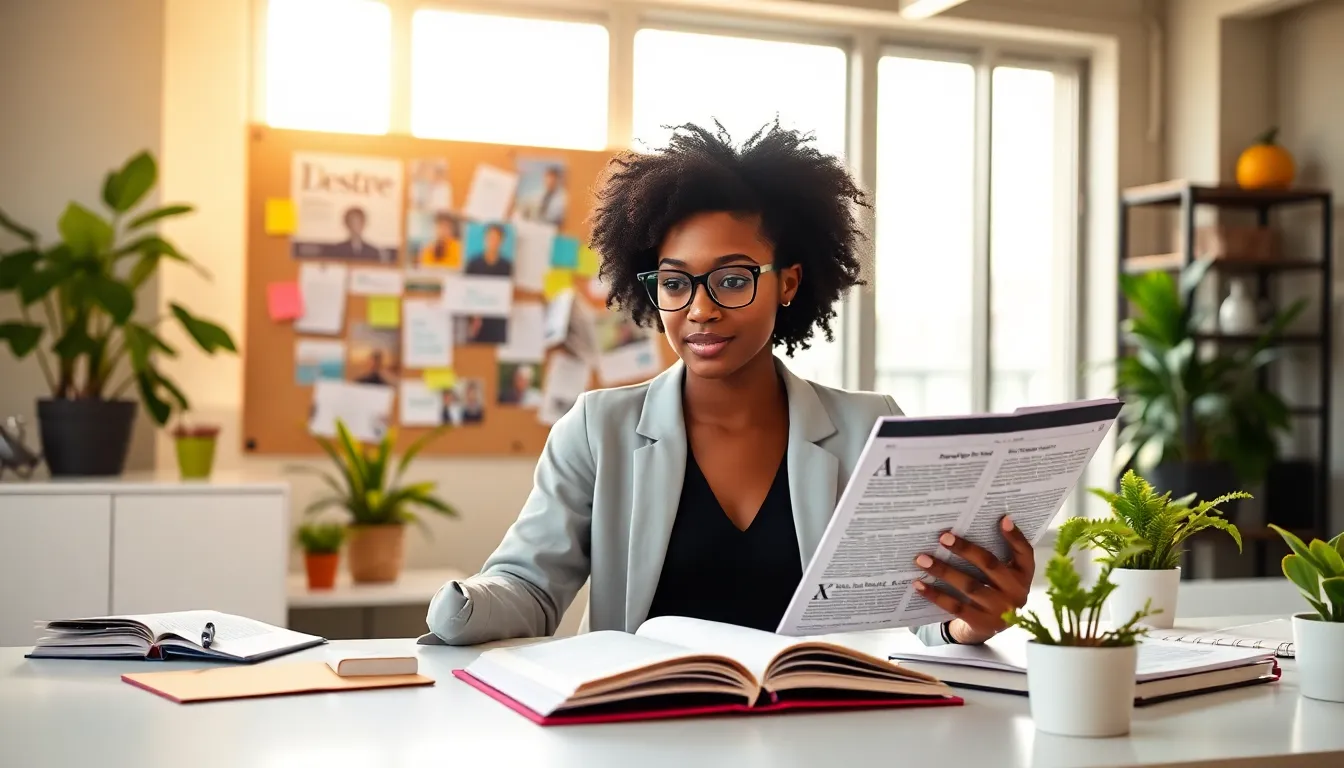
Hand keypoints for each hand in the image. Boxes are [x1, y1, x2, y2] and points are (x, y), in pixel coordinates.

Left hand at [912, 516, 1034, 644]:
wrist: (993, 628)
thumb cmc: (995, 591)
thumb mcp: (1005, 575)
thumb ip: (995, 554)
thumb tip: (971, 526)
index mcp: (1023, 575)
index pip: (1024, 553)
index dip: (1015, 536)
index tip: (1002, 519)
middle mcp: (1016, 592)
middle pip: (989, 565)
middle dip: (965, 549)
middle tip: (943, 537)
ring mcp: (1000, 610)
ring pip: (969, 586)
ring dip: (944, 571)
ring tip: (922, 559)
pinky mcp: (982, 623)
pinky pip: (955, 606)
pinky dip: (936, 595)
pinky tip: (919, 584)